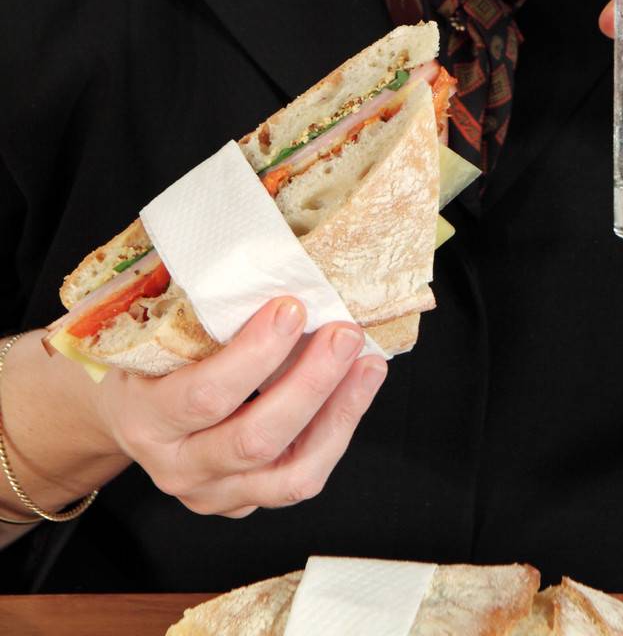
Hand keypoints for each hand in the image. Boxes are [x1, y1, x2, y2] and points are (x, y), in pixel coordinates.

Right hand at [95, 298, 387, 517]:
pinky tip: (356, 390)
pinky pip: (299, 479)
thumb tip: (267, 246)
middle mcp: (177, 467)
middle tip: (344, 332)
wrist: (126, 414)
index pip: (204, 396)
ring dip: (339, 414)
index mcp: (145, 417)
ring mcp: (212, 494)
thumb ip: (199, 302)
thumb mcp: (154, 327)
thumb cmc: (147, 356)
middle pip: (254, 439)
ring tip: (368, 364)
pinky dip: (336, 433)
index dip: (255, 354)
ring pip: (290, 475)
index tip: (291, 306)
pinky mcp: (244, 503)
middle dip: (310, 383)